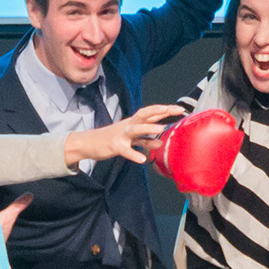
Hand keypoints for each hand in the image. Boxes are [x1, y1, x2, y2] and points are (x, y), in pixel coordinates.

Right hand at [69, 102, 184, 165]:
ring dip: (148, 129)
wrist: (88, 143)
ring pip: (135, 129)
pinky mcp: (114, 146)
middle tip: (175, 111)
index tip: (180, 109)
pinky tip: (142, 159)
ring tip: (161, 131)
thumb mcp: (131, 139)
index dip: (165, 110)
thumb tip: (160, 142)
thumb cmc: (111, 140)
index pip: (151, 113)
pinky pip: (125, 150)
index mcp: (133, 123)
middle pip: (145, 114)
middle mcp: (128, 125)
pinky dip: (133, 154)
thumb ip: (145, 140)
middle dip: (160, 111)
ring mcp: (121, 135)